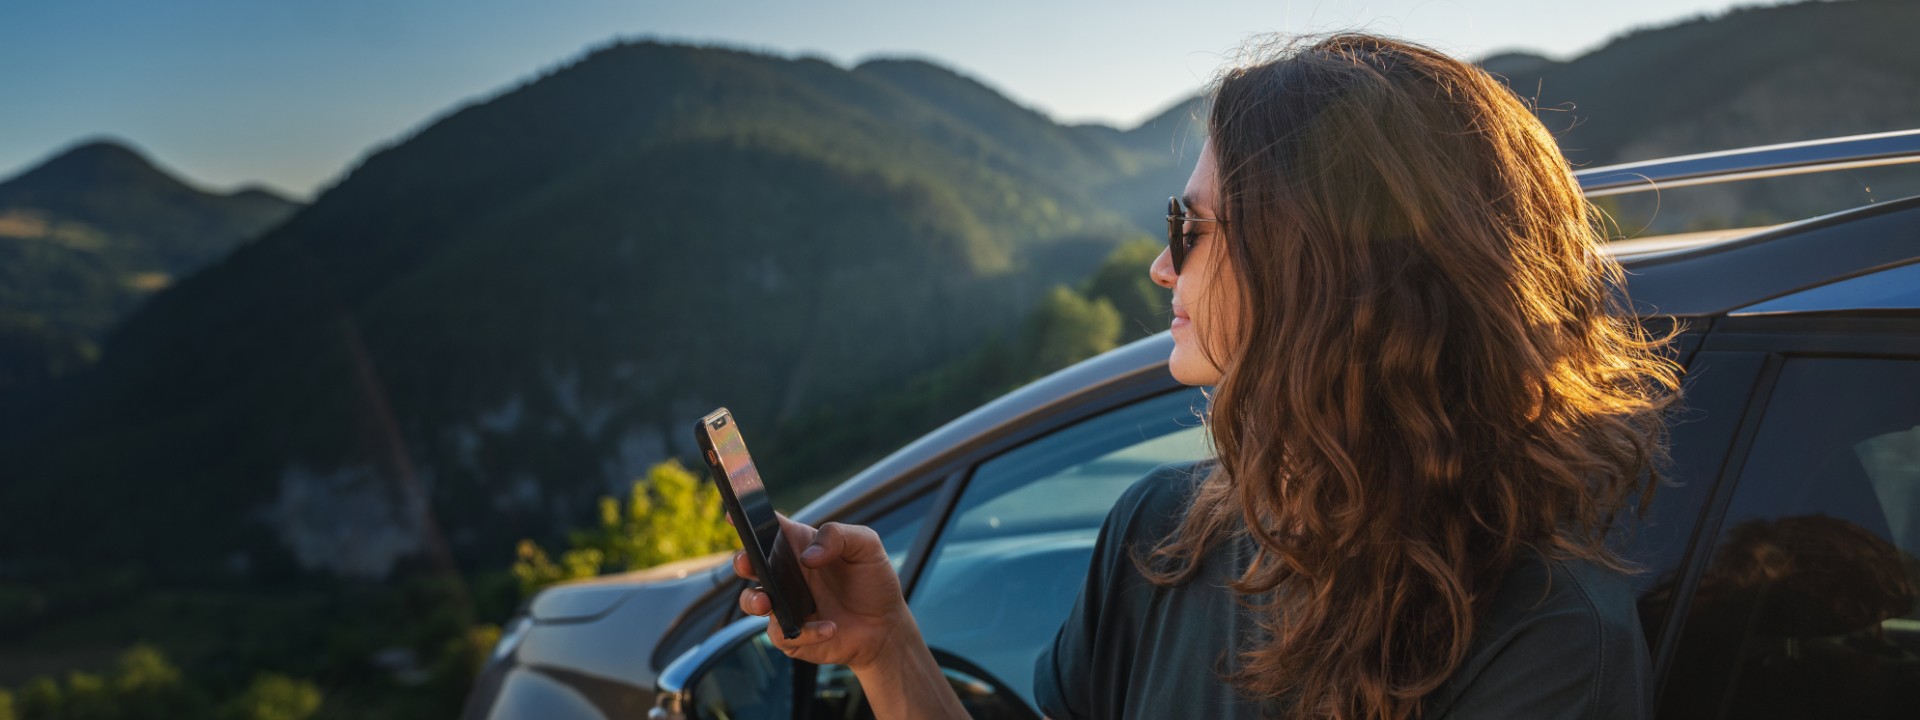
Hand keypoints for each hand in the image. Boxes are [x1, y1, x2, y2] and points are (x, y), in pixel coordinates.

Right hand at [733, 513, 914, 670]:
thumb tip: (807, 556)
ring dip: (753, 600)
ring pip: (752, 601)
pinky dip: (806, 631)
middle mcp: (787, 573)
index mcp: (800, 546)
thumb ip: (838, 536)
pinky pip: (782, 633)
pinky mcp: (791, 634)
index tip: (733, 514)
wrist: (885, 627)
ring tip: (767, 603)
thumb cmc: (873, 582)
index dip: (748, 519)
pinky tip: (830, 627)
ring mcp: (785, 604)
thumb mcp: (866, 547)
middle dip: (742, 561)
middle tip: (748, 563)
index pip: (769, 527)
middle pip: (749, 563)